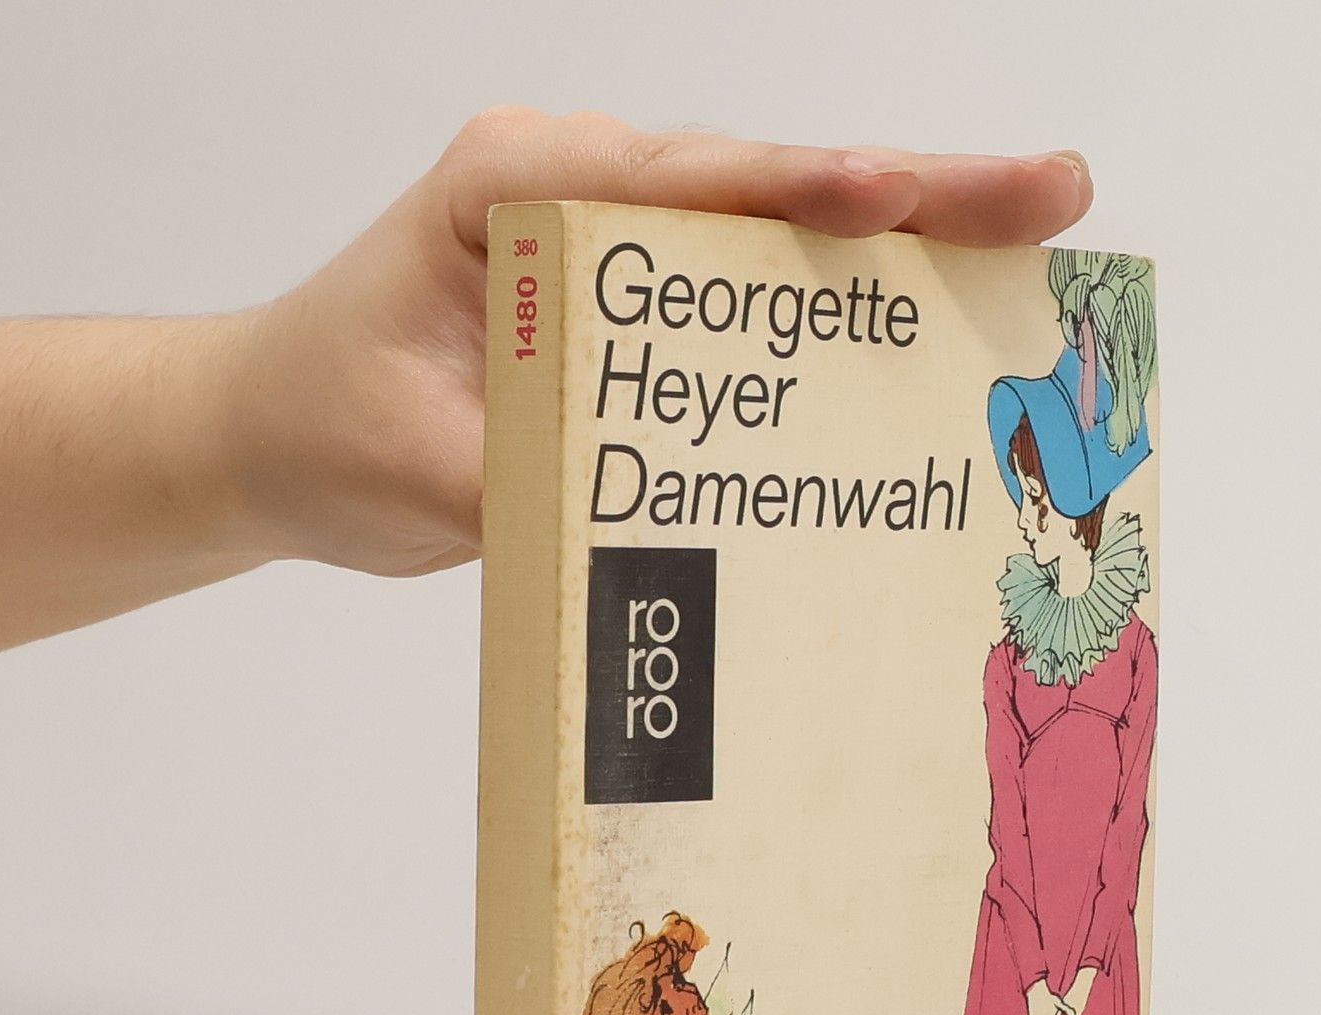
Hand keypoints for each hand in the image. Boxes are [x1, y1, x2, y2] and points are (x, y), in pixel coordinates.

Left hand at [226, 109, 1095, 578]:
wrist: (269, 434)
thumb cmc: (321, 428)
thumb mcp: (414, 470)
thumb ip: (532, 483)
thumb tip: (661, 526)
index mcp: (513, 191)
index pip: (675, 182)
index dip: (795, 192)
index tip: (897, 195)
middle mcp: (577, 193)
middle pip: (763, 184)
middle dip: (915, 190)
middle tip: (1050, 188)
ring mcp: (617, 243)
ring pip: (778, 231)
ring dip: (908, 242)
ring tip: (1033, 238)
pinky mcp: (638, 306)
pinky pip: (754, 296)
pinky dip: (849, 307)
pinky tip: (942, 323)